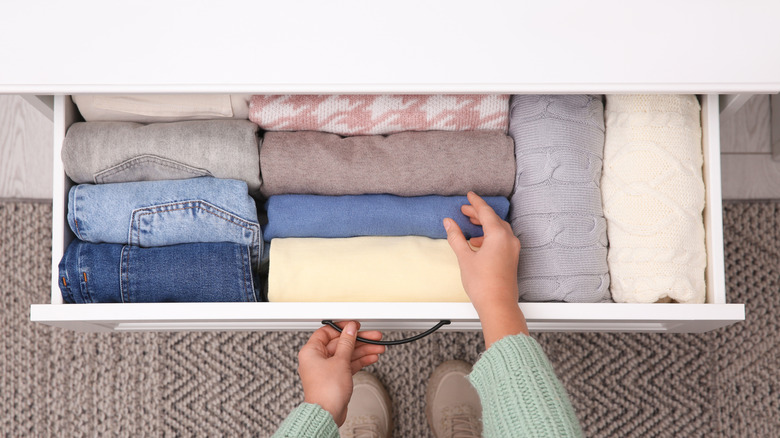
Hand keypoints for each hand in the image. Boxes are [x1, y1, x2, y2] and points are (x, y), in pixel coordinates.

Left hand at [298, 321, 384, 425]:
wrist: (328, 414)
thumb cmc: (326, 392)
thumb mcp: (340, 361)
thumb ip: (347, 343)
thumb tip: (350, 330)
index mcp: (311, 351)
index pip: (327, 332)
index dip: (342, 327)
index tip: (355, 326)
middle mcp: (317, 359)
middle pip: (340, 343)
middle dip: (359, 340)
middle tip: (373, 337)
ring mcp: (327, 369)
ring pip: (347, 354)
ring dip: (363, 350)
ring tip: (378, 348)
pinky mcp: (335, 378)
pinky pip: (348, 364)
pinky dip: (359, 361)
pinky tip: (371, 357)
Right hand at [444, 192, 528, 345]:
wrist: (498, 305)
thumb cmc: (483, 284)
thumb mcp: (464, 257)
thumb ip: (456, 237)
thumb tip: (449, 223)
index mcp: (498, 235)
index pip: (486, 212)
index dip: (475, 202)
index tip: (469, 195)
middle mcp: (509, 239)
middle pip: (493, 219)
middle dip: (478, 213)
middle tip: (465, 210)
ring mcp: (513, 249)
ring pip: (498, 229)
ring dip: (484, 225)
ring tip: (469, 226)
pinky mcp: (512, 258)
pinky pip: (501, 240)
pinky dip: (489, 236)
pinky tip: (477, 244)